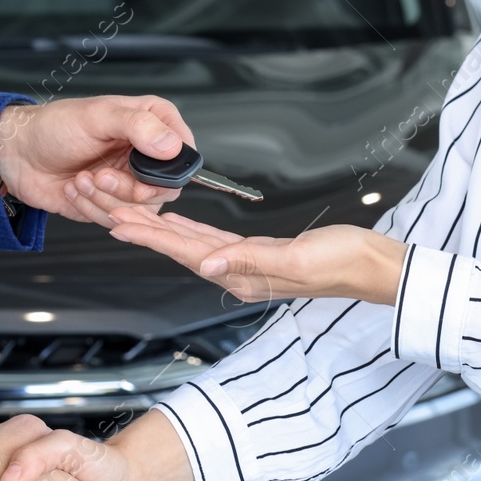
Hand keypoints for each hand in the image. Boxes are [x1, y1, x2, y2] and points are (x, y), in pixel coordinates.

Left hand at [0, 96, 195, 224]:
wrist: (18, 154)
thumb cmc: (54, 127)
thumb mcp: (97, 116)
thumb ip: (138, 126)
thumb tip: (171, 145)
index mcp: (152, 123)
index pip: (184, 153)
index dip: (165, 170)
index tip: (136, 168)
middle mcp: (145, 154)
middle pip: (164, 190)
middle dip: (126, 189)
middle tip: (99, 175)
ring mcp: (129, 181)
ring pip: (139, 210)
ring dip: (103, 198)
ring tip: (80, 179)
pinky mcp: (112, 204)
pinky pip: (116, 220)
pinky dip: (90, 207)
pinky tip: (75, 188)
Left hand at [106, 207, 409, 305]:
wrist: (373, 266)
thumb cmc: (343, 261)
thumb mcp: (298, 258)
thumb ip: (251, 261)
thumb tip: (209, 264)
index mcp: (243, 273)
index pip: (184, 251)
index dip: (150, 235)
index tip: (116, 221)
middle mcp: (236, 271)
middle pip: (176, 246)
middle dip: (140, 226)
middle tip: (106, 206)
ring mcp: (244, 263)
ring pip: (187, 241)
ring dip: (155, 225)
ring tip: (123, 210)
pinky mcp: (254, 252)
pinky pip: (208, 238)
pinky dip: (184, 228)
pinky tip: (171, 219)